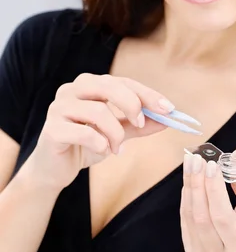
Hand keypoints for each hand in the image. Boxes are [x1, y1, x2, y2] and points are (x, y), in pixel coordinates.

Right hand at [26, 73, 174, 190]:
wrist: (55, 169)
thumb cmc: (86, 145)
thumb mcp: (117, 133)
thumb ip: (139, 124)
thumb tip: (166, 119)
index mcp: (89, 85)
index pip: (122, 82)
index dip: (147, 94)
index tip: (168, 109)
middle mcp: (71, 90)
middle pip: (108, 86)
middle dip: (132, 105)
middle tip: (140, 123)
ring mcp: (58, 107)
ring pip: (98, 111)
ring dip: (115, 133)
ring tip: (117, 149)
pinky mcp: (52, 129)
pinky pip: (83, 132)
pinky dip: (99, 144)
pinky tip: (102, 151)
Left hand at [180, 148, 235, 251]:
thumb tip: (235, 153)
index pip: (221, 215)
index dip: (214, 188)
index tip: (212, 163)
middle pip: (201, 216)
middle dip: (197, 183)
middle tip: (197, 159)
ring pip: (190, 217)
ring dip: (189, 187)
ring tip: (191, 164)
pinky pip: (185, 221)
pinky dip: (186, 199)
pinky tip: (189, 182)